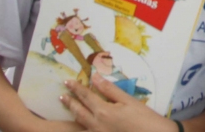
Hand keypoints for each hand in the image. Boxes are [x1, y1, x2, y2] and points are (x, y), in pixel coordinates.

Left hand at [62, 74, 177, 131]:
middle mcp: (96, 124)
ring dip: (73, 113)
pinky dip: (81, 126)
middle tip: (62, 95)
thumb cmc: (143, 117)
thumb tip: (95, 77)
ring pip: (80, 123)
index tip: (67, 82)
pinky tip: (81, 123)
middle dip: (70, 102)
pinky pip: (87, 131)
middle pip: (79, 111)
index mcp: (103, 111)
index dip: (76, 88)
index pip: (86, 96)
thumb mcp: (128, 100)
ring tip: (68, 107)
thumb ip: (109, 90)